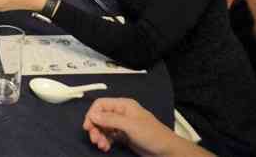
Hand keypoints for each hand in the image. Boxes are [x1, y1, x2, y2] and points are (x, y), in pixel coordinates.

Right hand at [83, 98, 209, 156]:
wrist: (167, 151)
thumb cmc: (151, 134)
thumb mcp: (130, 125)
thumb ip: (110, 120)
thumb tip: (92, 115)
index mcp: (123, 105)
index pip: (101, 105)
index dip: (92, 114)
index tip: (88, 127)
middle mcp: (121, 113)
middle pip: (100, 117)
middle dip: (95, 128)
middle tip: (95, 140)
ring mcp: (122, 125)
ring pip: (103, 127)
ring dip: (99, 136)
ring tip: (102, 146)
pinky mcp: (124, 135)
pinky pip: (109, 135)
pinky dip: (105, 140)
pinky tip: (106, 147)